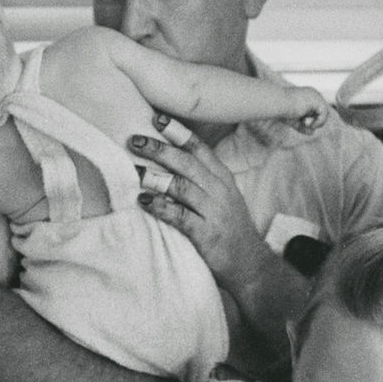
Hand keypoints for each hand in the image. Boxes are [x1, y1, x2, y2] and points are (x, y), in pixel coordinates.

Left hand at [132, 116, 270, 293]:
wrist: (249, 263)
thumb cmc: (229, 227)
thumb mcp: (222, 196)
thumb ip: (202, 177)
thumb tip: (170, 158)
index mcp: (222, 177)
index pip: (199, 148)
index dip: (178, 132)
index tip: (157, 119)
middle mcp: (219, 190)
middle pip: (186, 163)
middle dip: (159, 149)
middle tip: (135, 140)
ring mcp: (213, 211)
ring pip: (181, 186)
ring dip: (154, 177)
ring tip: (133, 170)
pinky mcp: (206, 233)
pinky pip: (180, 215)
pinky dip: (160, 206)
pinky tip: (143, 201)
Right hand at [284, 87, 330, 132]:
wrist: (276, 102)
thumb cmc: (281, 110)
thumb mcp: (293, 121)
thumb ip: (302, 126)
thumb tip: (312, 132)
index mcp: (307, 95)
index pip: (317, 109)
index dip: (312, 119)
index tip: (302, 124)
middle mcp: (313, 93)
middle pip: (323, 111)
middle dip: (316, 121)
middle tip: (304, 125)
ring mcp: (315, 95)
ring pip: (325, 112)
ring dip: (318, 122)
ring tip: (307, 125)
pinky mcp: (316, 100)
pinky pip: (324, 114)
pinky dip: (318, 122)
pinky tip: (309, 124)